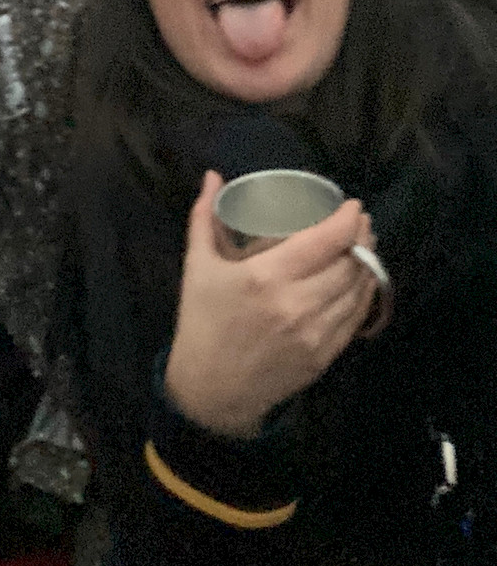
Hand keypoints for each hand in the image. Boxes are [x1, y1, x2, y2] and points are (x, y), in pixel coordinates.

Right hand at [165, 172, 378, 438]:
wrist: (211, 389)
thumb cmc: (202, 321)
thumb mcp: (198, 266)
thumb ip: (204, 217)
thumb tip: (213, 176)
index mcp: (265, 277)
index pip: (325, 241)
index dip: (347, 220)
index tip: (353, 205)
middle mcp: (296, 303)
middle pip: (349, 263)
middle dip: (362, 238)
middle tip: (360, 222)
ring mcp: (314, 333)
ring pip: (358, 291)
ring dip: (368, 264)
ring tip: (365, 247)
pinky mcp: (324, 355)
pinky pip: (356, 318)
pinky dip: (363, 295)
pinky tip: (361, 281)